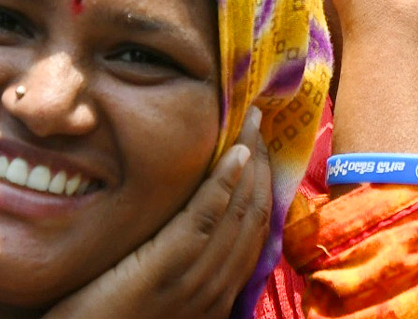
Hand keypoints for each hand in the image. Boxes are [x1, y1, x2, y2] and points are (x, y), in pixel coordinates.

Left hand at [43, 110, 270, 318]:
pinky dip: (225, 183)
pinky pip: (205, 217)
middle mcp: (216, 290)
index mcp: (216, 296)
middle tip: (259, 122)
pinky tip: (233, 154)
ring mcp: (194, 281)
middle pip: (254, 215)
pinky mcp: (166, 268)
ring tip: (250, 123)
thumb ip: (177, 268)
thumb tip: (186, 223)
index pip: (255, 231)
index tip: (260, 147)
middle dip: (261, 164)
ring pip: (239, 211)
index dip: (262, 184)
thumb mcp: (155, 295)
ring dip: (249, 162)